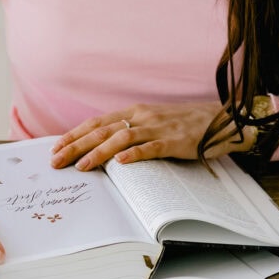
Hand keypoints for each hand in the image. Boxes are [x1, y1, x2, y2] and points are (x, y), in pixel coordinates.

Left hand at [49, 101, 257, 171]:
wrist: (222, 120)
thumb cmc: (185, 124)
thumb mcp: (153, 122)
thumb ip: (131, 131)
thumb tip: (103, 148)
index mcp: (135, 112)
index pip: (97, 123)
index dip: (75, 135)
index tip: (56, 148)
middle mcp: (143, 116)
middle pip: (103, 130)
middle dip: (76, 146)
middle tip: (57, 161)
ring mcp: (159, 128)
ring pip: (122, 138)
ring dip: (98, 152)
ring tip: (82, 166)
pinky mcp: (176, 141)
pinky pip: (152, 148)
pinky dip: (135, 155)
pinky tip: (121, 163)